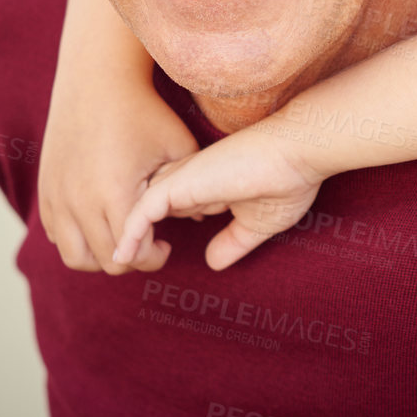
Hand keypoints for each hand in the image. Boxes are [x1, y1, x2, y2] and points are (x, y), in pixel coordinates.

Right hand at [39, 75, 198, 274]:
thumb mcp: (178, 147)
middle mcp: (80, 201)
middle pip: (106, 261)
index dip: (154, 257)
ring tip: (122, 237)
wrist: (98, 79)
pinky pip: (55, 234)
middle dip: (132, 258)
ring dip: (100, 255)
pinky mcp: (46, 188)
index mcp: (114, 194)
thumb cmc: (144, 112)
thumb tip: (203, 218)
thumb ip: (193, 188)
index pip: (132, 254)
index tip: (167, 245)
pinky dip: (76, 238)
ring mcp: (58, 196)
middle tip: (149, 244)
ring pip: (74, 256)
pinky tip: (98, 220)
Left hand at [114, 122, 323, 270]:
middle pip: (147, 205)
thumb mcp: (256, 223)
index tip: (149, 252)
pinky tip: (122, 255)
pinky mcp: (181, 183)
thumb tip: (213, 262)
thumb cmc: (288, 182)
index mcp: (206, 183)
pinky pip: (142, 211)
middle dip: (133, 232)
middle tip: (120, 260)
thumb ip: (233, 241)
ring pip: (139, 207)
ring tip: (118, 262)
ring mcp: (183, 179)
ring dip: (128, 236)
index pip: (169, 205)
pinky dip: (130, 233)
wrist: (299, 155)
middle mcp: (189, 178)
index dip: (156, 227)